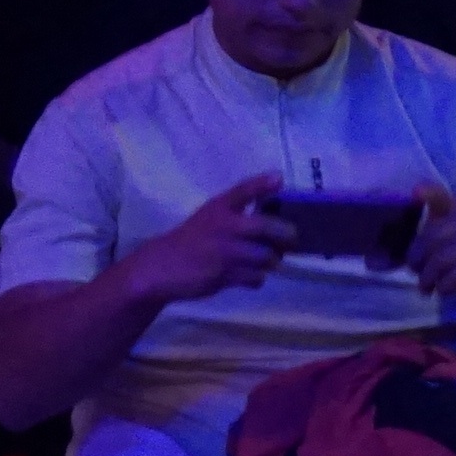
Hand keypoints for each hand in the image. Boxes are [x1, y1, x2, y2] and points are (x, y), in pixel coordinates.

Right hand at [115, 173, 294, 307]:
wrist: (162, 267)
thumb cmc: (190, 240)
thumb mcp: (210, 218)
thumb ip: (238, 216)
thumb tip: (276, 224)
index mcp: (218, 208)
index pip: (242, 191)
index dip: (262, 184)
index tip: (279, 178)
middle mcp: (224, 227)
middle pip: (266, 227)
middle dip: (286, 234)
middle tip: (292, 239)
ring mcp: (226, 252)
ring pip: (266, 256)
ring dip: (271, 260)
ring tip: (267, 259)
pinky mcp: (226, 275)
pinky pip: (256, 277)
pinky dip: (257, 278)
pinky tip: (248, 275)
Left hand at [405, 183, 455, 298]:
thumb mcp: (440, 244)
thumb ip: (422, 242)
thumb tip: (393, 260)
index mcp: (455, 212)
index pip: (442, 197)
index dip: (429, 193)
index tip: (415, 192)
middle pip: (431, 237)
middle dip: (416, 259)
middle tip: (415, 272)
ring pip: (440, 259)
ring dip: (427, 278)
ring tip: (425, 287)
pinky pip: (455, 275)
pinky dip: (444, 286)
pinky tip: (442, 291)